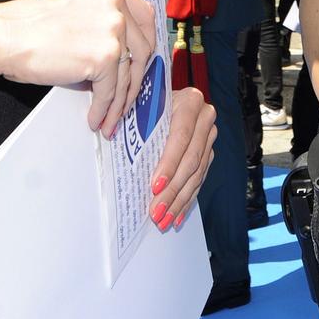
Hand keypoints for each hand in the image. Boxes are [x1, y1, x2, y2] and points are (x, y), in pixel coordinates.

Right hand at [0, 0, 157, 136]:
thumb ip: (101, 22)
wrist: (2, 36)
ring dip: (120, 101)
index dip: (146, 45)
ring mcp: (113, 28)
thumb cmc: (27, 27)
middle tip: (129, 98)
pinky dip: (104, 108)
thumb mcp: (74, 9)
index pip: (144, 17)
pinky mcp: (104, 55)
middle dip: (136, 78)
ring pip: (128, 73)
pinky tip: (96, 117)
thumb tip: (119, 56)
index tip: (143, 64)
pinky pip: (111, 90)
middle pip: (143, 47)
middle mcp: (115, 2)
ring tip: (110, 117)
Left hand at [148, 86, 216, 230]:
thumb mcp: (146, 106)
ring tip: (164, 219)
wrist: (172, 100)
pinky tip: (177, 214)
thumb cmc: (153, 104)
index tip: (155, 185)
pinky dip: (187, 199)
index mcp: (190, 102)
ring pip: (196, 174)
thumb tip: (109, 137)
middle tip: (157, 209)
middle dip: (173, 189)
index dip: (169, 163)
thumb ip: (137, 121)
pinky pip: (200, 180)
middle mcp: (205, 118)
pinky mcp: (209, 152)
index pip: (181, 136)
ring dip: (179, 200)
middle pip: (191, 159)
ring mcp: (209, 137)